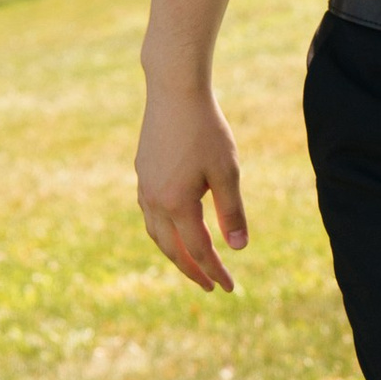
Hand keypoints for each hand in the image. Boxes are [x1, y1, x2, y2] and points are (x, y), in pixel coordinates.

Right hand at [136, 75, 248, 294]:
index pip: (199, 250)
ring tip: (192, 263)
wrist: (174, 91)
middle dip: (192, 270)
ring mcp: (144, 186)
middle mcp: (154, 200)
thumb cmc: (206, 130)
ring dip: (174, 253)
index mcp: (177, 204)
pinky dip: (163, 231)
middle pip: (172, 249)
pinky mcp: (142, 172)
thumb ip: (232, 212)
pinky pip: (150, 214)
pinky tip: (175, 228)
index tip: (231, 288)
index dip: (216, 271)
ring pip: (156, 233)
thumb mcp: (227, 172)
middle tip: (210, 286)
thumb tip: (238, 249)